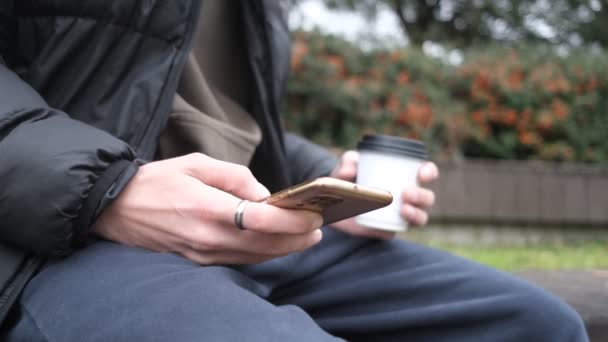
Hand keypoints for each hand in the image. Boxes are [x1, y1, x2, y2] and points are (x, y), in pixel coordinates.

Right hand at [92, 153, 322, 264]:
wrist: (115, 208)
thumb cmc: (157, 180)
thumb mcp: (196, 162)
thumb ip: (236, 176)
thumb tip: (265, 195)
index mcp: (207, 208)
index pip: (262, 221)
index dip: (293, 221)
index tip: (314, 216)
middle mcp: (207, 237)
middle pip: (265, 246)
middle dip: (297, 239)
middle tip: (318, 230)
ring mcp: (202, 254)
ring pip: (254, 258)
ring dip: (283, 250)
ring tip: (304, 237)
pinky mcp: (197, 262)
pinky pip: (238, 262)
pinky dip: (261, 255)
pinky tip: (274, 245)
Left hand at [329, 151, 438, 239]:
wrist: (333, 204)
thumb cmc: (347, 180)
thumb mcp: (346, 166)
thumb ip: (348, 161)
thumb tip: (349, 171)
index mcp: (403, 176)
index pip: (426, 173)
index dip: (429, 172)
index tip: (422, 174)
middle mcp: (407, 196)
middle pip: (427, 197)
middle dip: (421, 196)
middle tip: (406, 192)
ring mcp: (400, 215)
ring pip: (420, 216)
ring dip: (417, 213)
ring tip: (404, 208)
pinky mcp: (389, 230)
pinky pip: (400, 230)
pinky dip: (401, 226)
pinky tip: (396, 220)